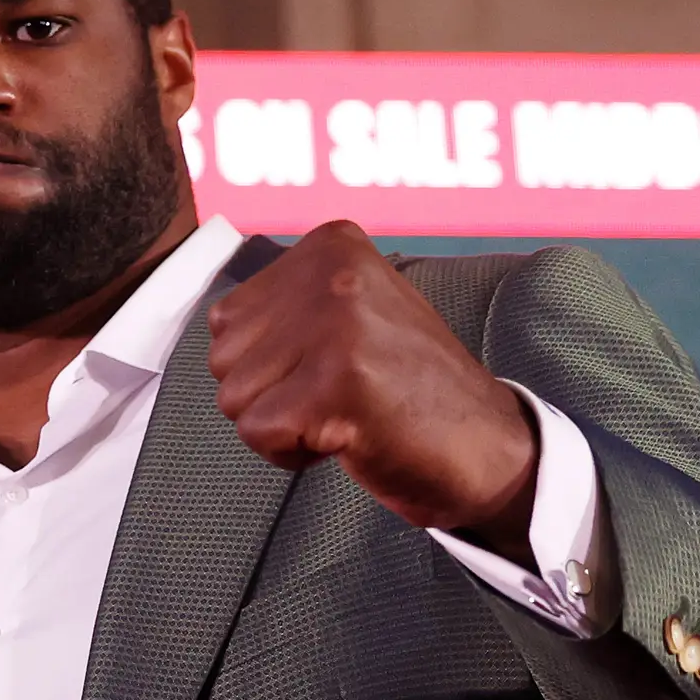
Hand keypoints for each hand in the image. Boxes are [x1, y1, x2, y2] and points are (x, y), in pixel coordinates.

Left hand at [207, 219, 539, 550]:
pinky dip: (290, 453)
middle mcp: (332, 273)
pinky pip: (257, 433)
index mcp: (330, 247)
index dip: (269, 363)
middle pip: (223, 359)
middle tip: (338, 395)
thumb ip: (285, 304)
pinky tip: (345, 437)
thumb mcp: (348, 313)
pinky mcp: (336, 384)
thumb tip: (216, 322)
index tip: (332, 365)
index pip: (228, 320)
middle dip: (269, 394)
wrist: (483, 445)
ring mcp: (336, 326)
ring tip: (344, 412)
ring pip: (233, 398)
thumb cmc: (404, 388)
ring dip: (281, 424)